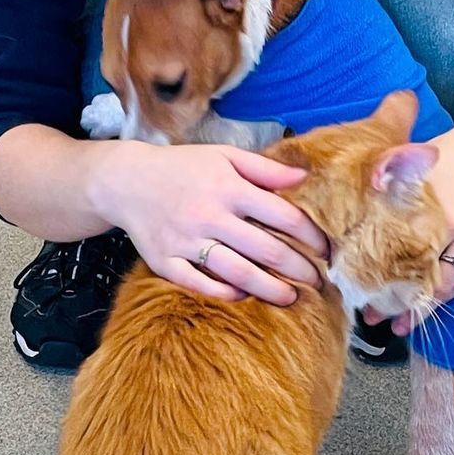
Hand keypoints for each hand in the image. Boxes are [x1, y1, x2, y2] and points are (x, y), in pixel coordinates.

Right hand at [100, 141, 327, 304]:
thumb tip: (305, 176)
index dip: (312, 237)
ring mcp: (186, 241)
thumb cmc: (183, 168)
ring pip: (238, 273)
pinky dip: (225, 294)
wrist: (126, 181)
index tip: (326, 250)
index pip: (285, 218)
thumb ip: (265, 169)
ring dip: (270, 289)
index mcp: (230, 188)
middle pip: (267, 251)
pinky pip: (200, 285)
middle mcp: (210, 216)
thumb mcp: (224, 156)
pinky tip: (244, 296)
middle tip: (318, 281)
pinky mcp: (165, 262)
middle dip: (299, 269)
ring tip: (291, 297)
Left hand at [364, 103, 453, 334]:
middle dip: (396, 300)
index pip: (398, 252)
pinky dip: (448, 297)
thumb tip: (349, 209)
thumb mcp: (409, 161)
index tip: (357, 292)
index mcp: (427, 204)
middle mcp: (452, 225)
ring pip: (446, 284)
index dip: (377, 276)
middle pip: (420, 275)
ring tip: (400, 326)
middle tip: (373, 316)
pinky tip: (431, 309)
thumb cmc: (447, 151)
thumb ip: (383, 184)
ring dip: (423, 308)